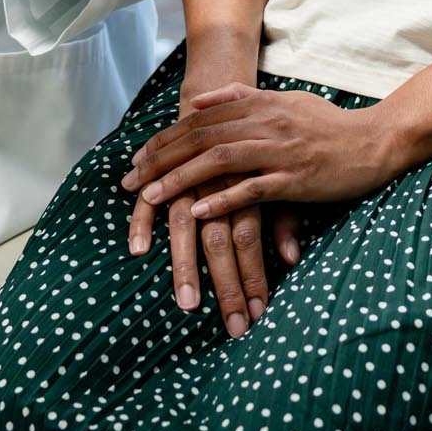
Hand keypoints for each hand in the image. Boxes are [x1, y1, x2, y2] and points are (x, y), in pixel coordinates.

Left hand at [123, 88, 411, 219]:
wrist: (374, 141)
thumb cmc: (328, 125)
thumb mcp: (284, 101)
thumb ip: (242, 99)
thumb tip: (199, 100)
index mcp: (260, 105)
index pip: (200, 119)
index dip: (165, 138)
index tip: (136, 158)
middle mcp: (266, 123)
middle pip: (202, 138)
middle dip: (162, 159)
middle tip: (131, 180)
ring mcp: (281, 151)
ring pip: (221, 161)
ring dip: (183, 179)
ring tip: (152, 197)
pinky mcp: (297, 178)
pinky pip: (254, 189)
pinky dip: (224, 199)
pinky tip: (199, 212)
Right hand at [128, 170, 301, 338]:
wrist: (220, 103)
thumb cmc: (253, 154)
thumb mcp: (275, 182)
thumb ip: (284, 220)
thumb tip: (293, 258)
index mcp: (247, 184)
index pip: (251, 238)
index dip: (255, 276)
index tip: (259, 314)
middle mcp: (217, 183)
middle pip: (220, 240)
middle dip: (228, 287)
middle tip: (234, 327)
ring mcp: (187, 178)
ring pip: (184, 225)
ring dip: (186, 267)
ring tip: (187, 305)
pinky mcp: (162, 171)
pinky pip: (148, 200)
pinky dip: (141, 222)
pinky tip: (138, 251)